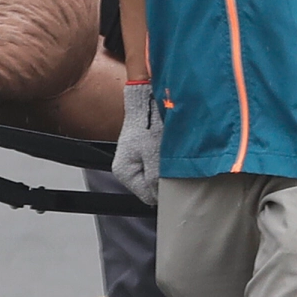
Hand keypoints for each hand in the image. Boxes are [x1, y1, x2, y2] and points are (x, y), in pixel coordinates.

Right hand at [114, 82, 160, 204]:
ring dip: (166, 168)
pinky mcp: (144, 151)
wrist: (149, 99)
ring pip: (156, 175)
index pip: (147, 197)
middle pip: (151, 187)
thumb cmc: (149, 123)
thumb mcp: (154, 156)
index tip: (173, 178)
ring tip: (170, 153)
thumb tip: (161, 197)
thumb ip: (156, 180)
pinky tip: (169, 149)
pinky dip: (165, 159)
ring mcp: (135, 159)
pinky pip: (157, 164)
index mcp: (123, 172)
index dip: (162, 191)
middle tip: (172, 163)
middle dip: (164, 178)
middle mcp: (127, 168)